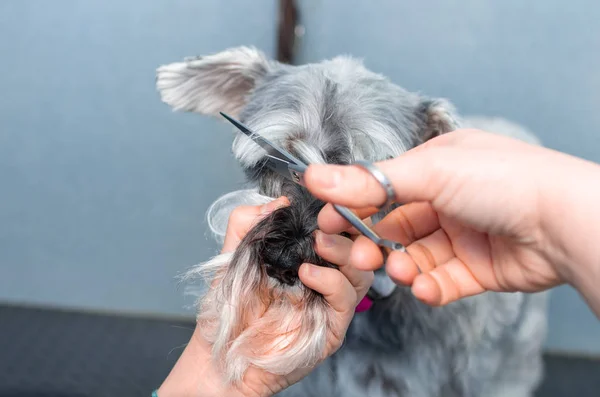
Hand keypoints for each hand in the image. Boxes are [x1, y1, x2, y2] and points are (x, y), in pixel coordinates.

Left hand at [158, 197, 372, 396]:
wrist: (219, 354)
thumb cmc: (228, 309)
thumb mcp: (233, 255)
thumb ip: (249, 222)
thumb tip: (278, 201)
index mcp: (306, 256)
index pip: (337, 230)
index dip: (339, 213)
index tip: (327, 199)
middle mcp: (324, 277)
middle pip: (358, 248)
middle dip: (350, 229)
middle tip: (329, 220)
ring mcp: (329, 304)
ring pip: (360, 272)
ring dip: (344, 252)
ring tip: (318, 243)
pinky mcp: (331, 329)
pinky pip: (345, 300)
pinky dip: (331, 281)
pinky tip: (307, 273)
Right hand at [304, 129, 599, 308]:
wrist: (563, 220)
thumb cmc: (503, 180)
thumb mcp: (428, 173)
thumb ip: (369, 181)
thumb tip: (314, 176)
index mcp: (435, 168)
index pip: (380, 189)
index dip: (352, 208)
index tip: (327, 225)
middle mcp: (446, 200)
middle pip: (393, 227)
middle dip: (372, 243)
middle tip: (359, 257)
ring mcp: (461, 235)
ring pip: (414, 257)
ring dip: (400, 267)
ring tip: (402, 271)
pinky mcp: (476, 269)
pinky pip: (441, 281)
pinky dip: (429, 287)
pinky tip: (426, 287)